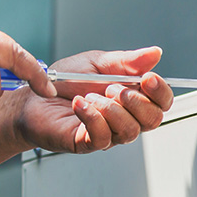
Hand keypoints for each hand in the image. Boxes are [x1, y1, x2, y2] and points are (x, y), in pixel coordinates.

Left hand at [14, 46, 172, 153]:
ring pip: (130, 130)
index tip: (148, 77)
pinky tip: (80, 103)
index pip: (162, 102)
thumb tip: (155, 53)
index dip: (161, 92)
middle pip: (153, 119)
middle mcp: (126, 118)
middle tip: (113, 87)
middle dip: (136, 101)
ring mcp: (110, 133)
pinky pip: (104, 136)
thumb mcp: (98, 63)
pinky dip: (92, 116)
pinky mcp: (90, 143)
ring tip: (90, 95)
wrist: (33, 97)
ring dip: (111, 108)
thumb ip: (127, 60)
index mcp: (133, 97)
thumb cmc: (64, 82)